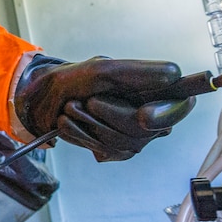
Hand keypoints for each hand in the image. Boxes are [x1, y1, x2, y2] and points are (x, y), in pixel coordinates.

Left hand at [14, 56, 194, 161]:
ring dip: (86, 122)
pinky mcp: (116, 151)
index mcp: (154, 90)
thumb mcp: (102, 70)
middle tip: (86, 101)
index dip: (165, 113)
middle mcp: (150, 115)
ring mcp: (134, 136)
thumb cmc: (72, 80)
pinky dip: (78, 134)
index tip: (144, 115)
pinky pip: (103, 149)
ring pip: (121, 141)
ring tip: (72, 107)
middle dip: (106, 114)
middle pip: (141, 128)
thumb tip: (174, 73)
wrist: (42, 100)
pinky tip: (69, 122)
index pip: (178, 104)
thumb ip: (138, 72)